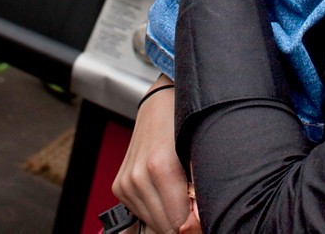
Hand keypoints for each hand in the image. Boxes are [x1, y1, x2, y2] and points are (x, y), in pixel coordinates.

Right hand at [113, 80, 191, 232]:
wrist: (161, 103)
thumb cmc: (184, 123)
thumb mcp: (201, 153)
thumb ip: (199, 190)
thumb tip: (197, 224)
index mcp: (160, 167)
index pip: (180, 224)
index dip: (196, 224)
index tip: (205, 216)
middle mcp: (138, 177)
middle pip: (165, 226)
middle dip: (183, 222)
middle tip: (196, 204)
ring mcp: (126, 182)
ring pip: (152, 223)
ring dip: (169, 216)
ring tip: (181, 194)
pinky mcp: (120, 186)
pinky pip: (141, 213)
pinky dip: (156, 209)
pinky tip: (165, 192)